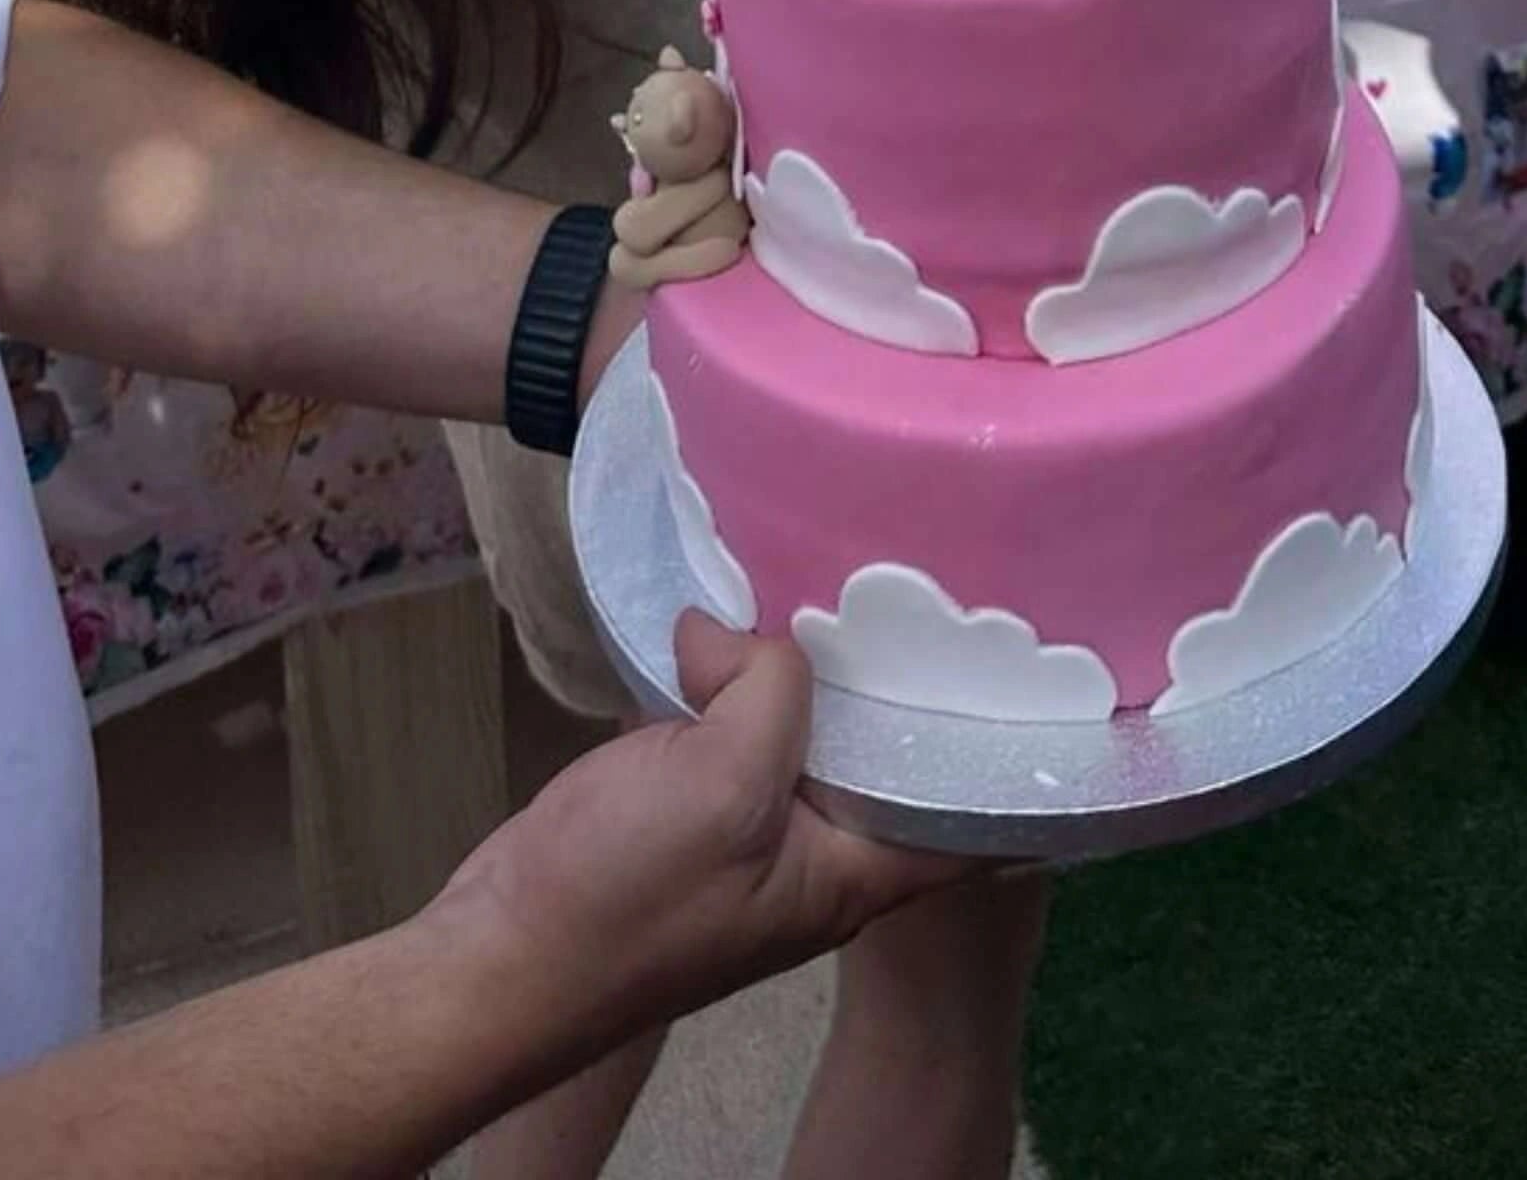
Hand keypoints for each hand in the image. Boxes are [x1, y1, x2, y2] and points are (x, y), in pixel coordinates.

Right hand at [431, 617, 963, 1072]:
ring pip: (794, 728)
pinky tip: (726, 613)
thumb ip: (766, 688)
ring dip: (796, 663)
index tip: (1024, 661)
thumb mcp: (726, 781)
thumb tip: (730, 630)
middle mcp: (812, 852)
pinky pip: (725, 725)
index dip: (999, 745)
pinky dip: (725, 675)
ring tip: (824, 566)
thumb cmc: (629, 897)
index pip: (961, 812)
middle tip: (917, 572)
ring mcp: (744, 829)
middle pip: (873, 749)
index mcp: (852, 871)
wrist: (501, 959)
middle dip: (885, 670)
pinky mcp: (681, 804)